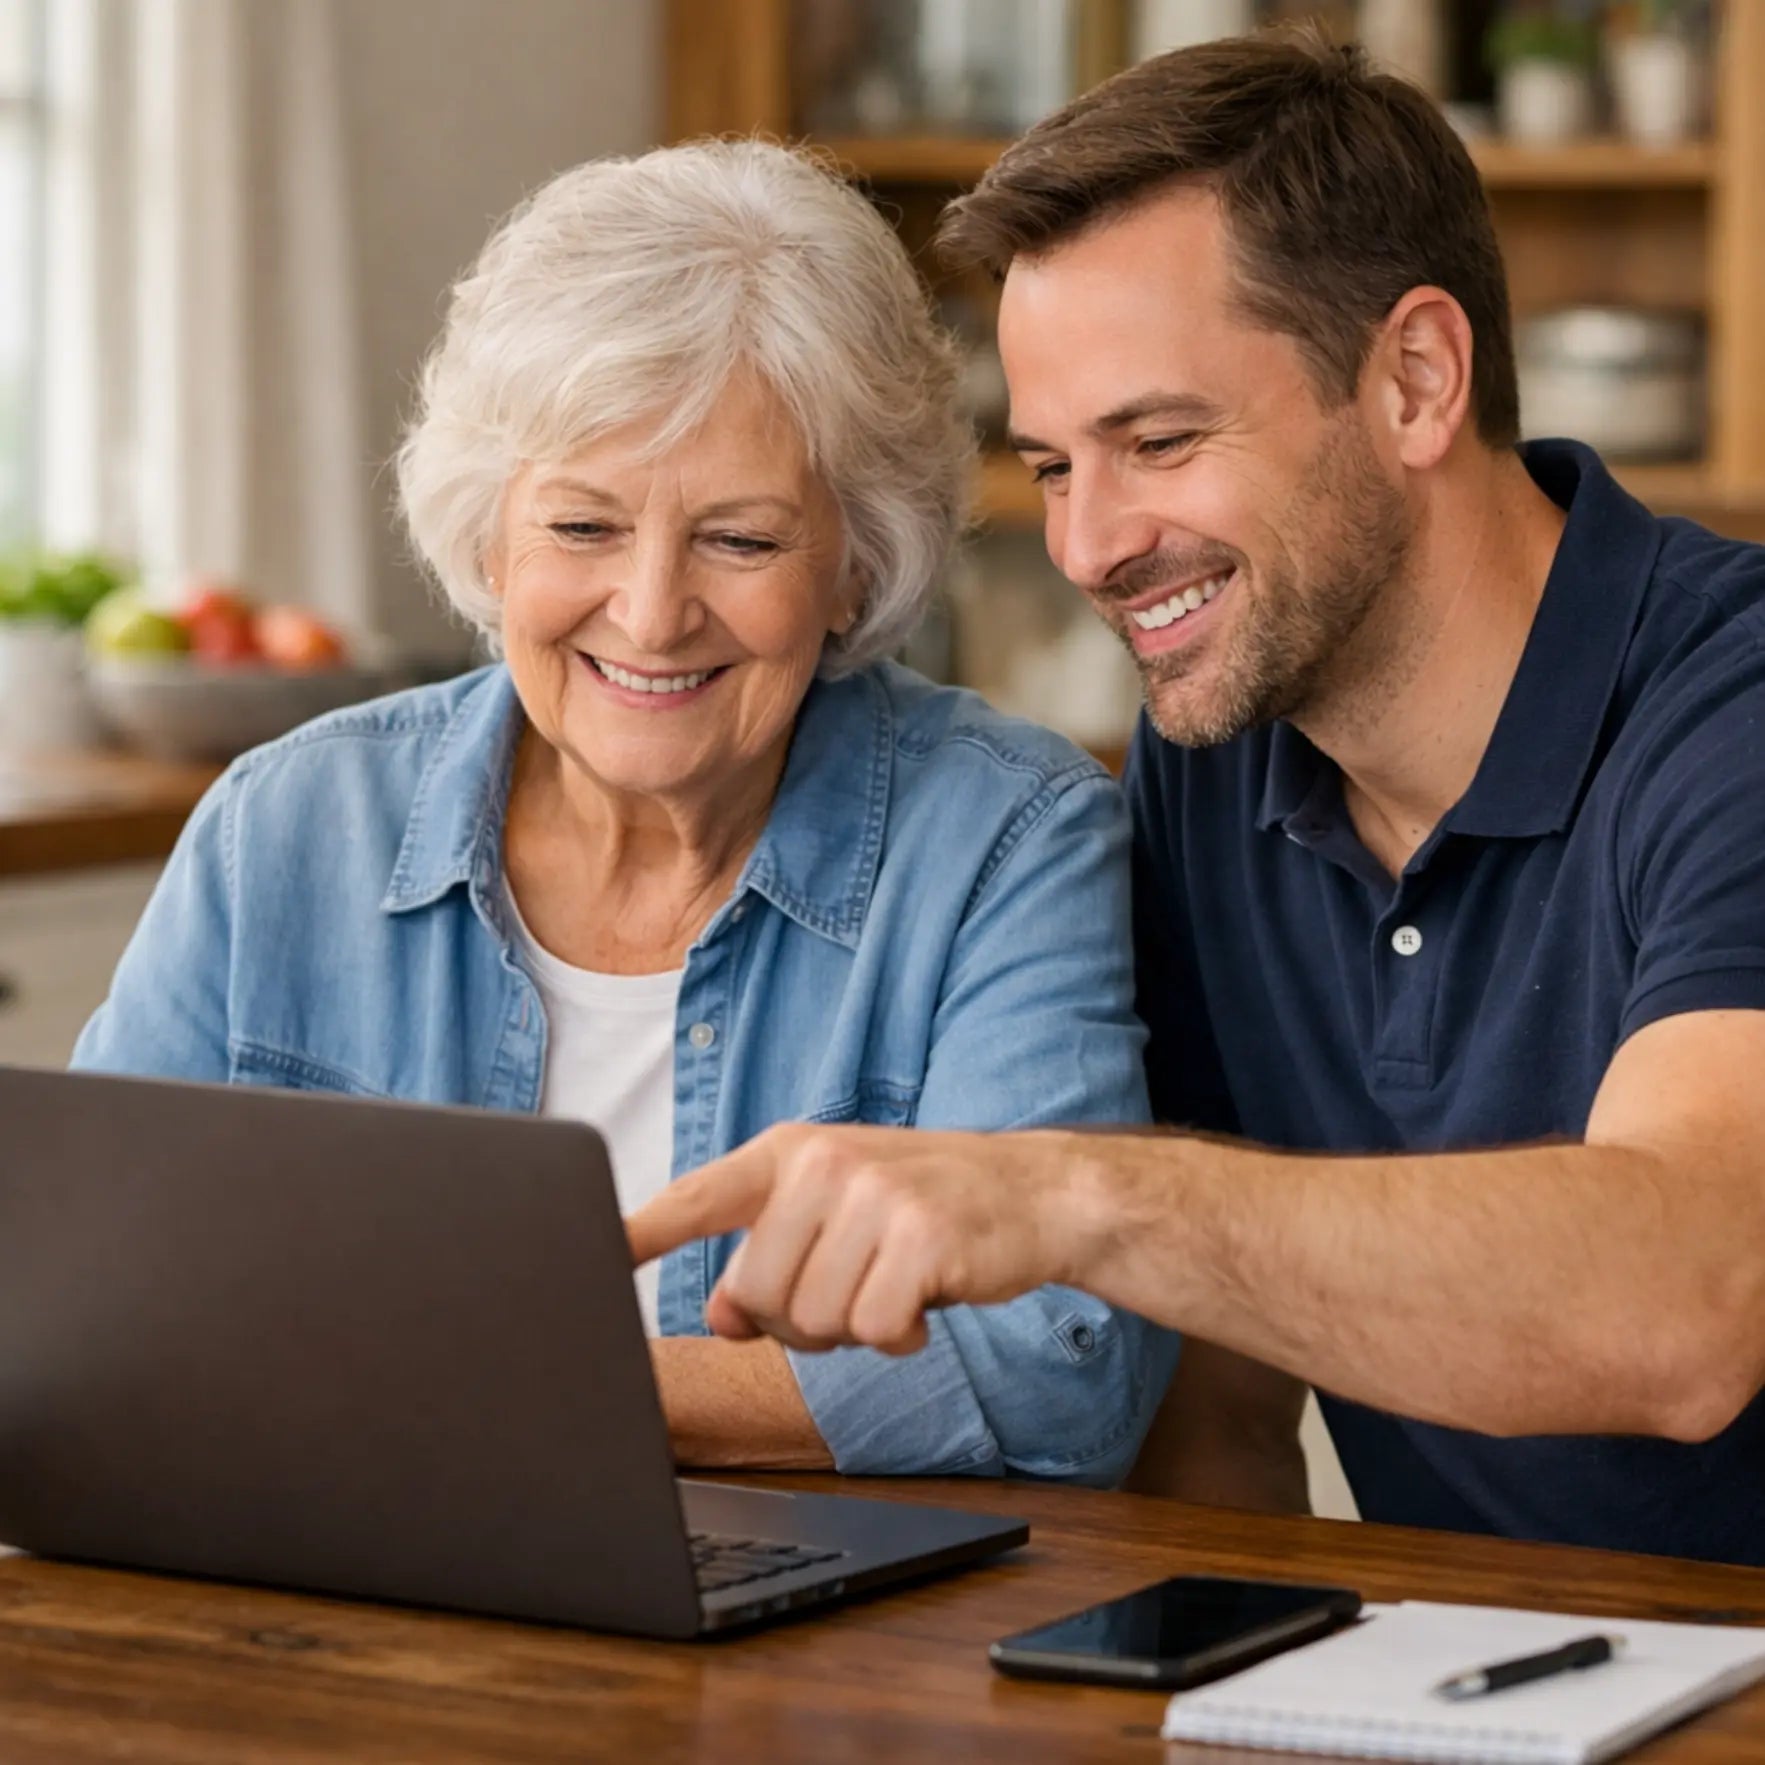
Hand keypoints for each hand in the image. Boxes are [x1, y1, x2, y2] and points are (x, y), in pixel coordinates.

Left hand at [626, 1122, 1090, 1353]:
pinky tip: (925, 1299)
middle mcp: (821, 1164)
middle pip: (756, 1295)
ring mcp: (872, 1195)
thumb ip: (769, 1257)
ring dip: (853, 1329)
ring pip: (812, 1321)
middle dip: (800, 1319)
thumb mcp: (836, 1217)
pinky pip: (873, 1330)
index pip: (694, 1198)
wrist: (1032, 1193)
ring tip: (893, 1284)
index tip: (577, 1258)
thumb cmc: (921, 1208)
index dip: (633, 1235)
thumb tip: (721, 1315)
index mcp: (788, 1153)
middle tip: (855, 1286)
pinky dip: (899, 1335)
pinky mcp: (920, 1236)